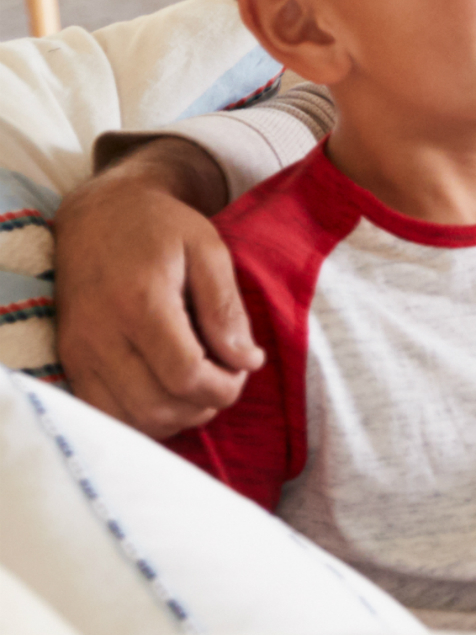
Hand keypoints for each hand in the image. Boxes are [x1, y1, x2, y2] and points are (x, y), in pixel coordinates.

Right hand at [50, 143, 256, 434]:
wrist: (99, 216)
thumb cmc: (161, 229)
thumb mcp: (209, 251)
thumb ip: (227, 308)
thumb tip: (246, 361)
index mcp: (140, 302)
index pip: (185, 375)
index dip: (225, 386)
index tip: (244, 367)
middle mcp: (101, 334)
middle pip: (159, 406)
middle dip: (206, 404)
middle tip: (225, 375)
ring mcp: (79, 352)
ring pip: (132, 419)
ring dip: (177, 416)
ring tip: (200, 383)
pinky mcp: (70, 362)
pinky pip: (105, 413)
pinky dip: (144, 416)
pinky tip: (169, 390)